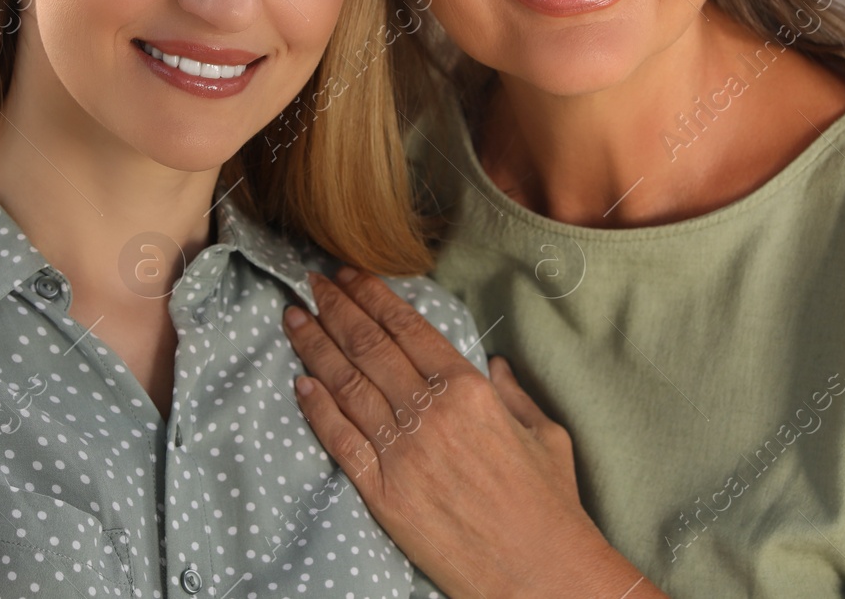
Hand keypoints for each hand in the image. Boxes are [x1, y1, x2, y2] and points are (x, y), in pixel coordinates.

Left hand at [283, 269, 664, 598]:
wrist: (538, 573)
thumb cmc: (550, 506)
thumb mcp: (544, 433)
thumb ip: (512, 393)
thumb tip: (494, 366)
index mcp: (470, 391)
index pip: (408, 329)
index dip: (372, 296)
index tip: (348, 274)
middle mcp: (430, 414)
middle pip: (369, 347)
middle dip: (335, 308)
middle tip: (309, 280)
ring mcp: (402, 454)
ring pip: (346, 385)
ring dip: (315, 347)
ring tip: (293, 319)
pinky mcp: (383, 493)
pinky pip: (340, 440)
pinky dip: (316, 409)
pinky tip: (300, 382)